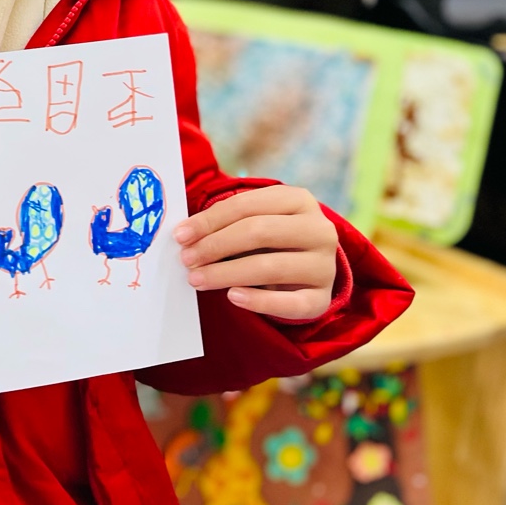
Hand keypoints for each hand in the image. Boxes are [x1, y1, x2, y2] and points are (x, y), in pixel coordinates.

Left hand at [174, 186, 338, 320]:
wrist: (307, 267)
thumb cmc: (270, 238)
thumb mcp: (254, 220)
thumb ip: (226, 221)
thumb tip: (186, 235)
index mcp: (300, 200)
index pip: (247, 205)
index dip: (210, 220)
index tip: (180, 236)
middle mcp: (319, 230)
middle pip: (259, 232)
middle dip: (216, 246)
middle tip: (187, 259)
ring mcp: (325, 266)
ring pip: (270, 267)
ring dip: (226, 273)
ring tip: (197, 279)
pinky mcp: (322, 298)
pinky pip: (291, 304)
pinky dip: (260, 301)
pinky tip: (233, 296)